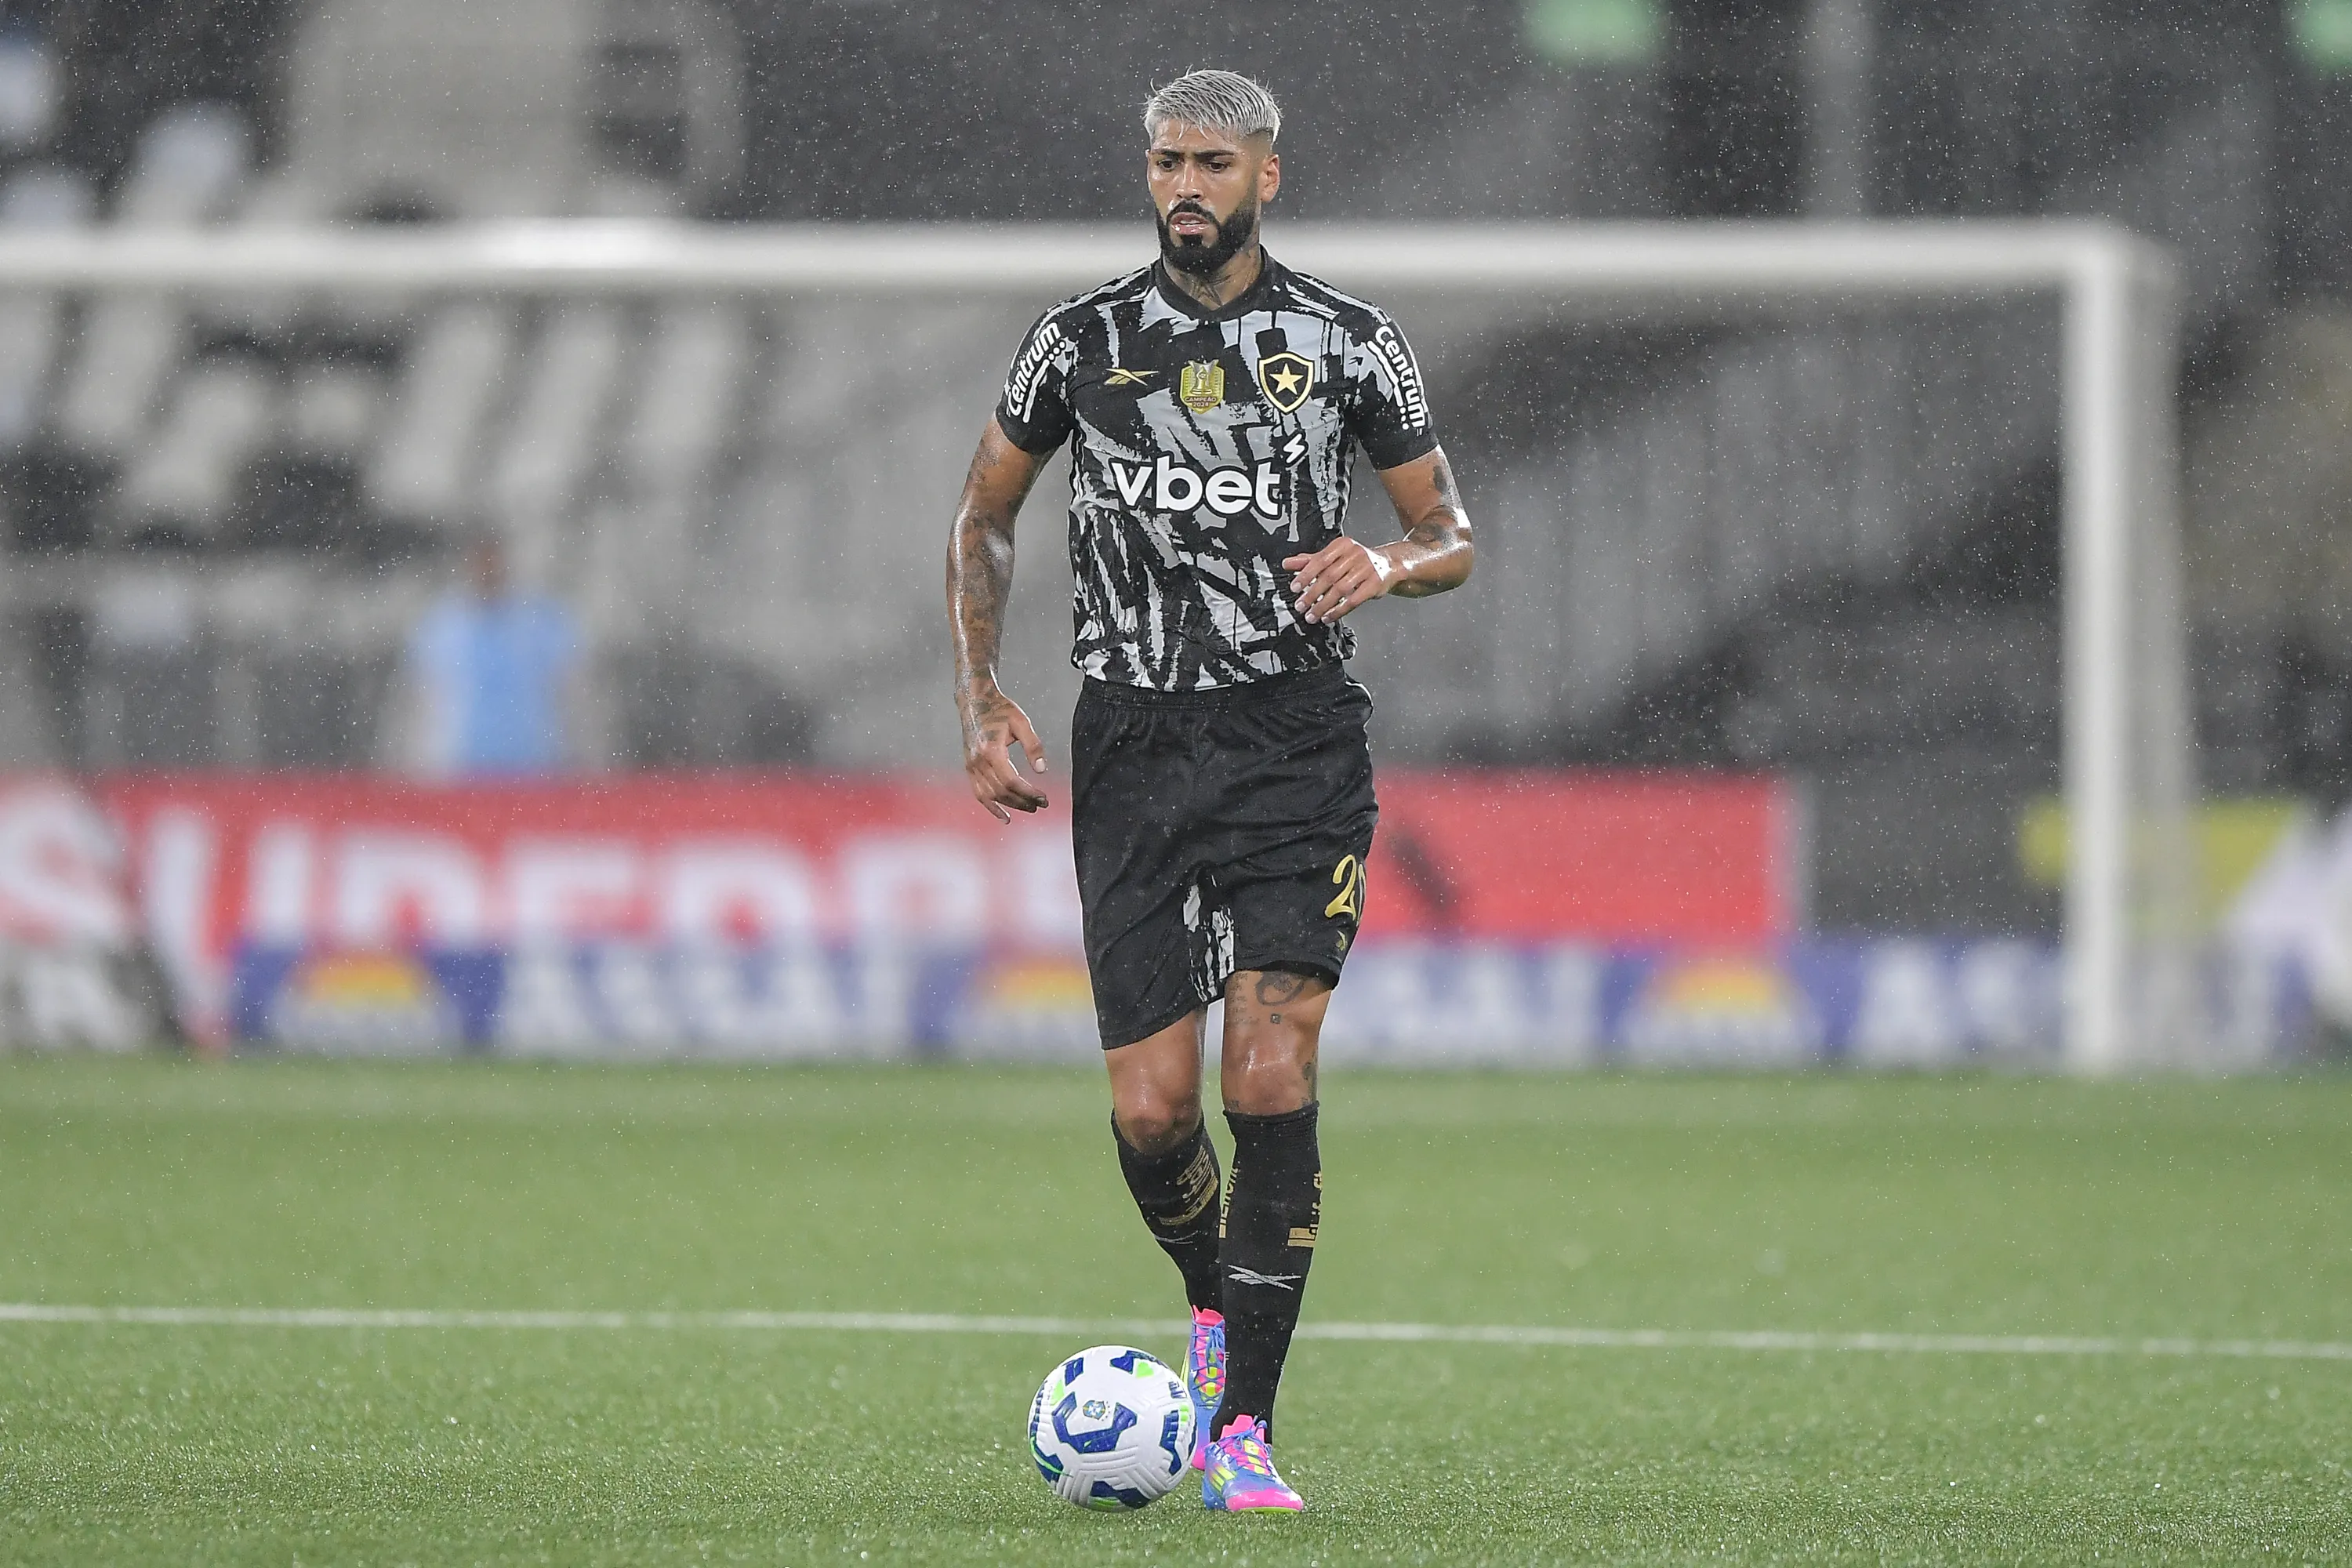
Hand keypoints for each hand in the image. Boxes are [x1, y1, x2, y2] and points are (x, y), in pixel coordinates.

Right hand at [961, 685, 1048, 822]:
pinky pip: (978, 793)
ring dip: (1011, 805)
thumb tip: (1041, 771)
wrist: (974, 701)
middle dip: (1023, 801)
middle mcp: (978, 761)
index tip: (1043, 798)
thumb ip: (1033, 746)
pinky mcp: (969, 767)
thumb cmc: (1000, 709)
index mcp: (991, 750)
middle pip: (1002, 791)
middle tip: (1042, 805)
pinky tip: (1005, 816)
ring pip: (990, 795)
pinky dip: (991, 807)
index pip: (1011, 781)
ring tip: (1030, 808)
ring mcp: (971, 766)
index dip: (1028, 793)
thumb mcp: (1021, 722)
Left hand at [1282, 537, 1394, 624]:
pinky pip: (1354, 600)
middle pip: (1329, 576)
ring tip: (1312, 615)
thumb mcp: (1333, 556)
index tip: (1295, 587)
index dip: (1306, 574)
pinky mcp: (1375, 584)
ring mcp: (1367, 569)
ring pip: (1340, 589)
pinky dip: (1339, 611)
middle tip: (1300, 605)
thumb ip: (1310, 561)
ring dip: (1323, 605)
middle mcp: (1355, 555)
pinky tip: (1328, 617)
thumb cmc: (1357, 561)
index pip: (1320, 560)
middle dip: (1312, 593)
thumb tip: (1287, 564)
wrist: (1388, 565)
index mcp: (1342, 545)